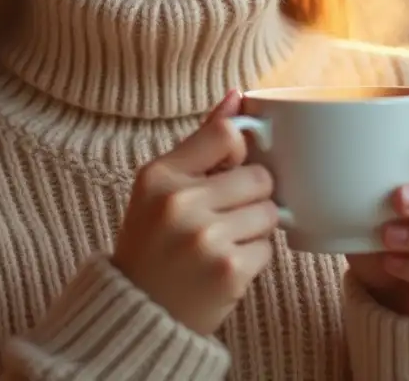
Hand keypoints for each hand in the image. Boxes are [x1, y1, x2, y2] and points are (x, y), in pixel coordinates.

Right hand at [112, 91, 278, 335]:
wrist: (139, 313)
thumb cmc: (153, 242)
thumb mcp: (162, 186)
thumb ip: (202, 141)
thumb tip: (238, 95)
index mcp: (160, 176)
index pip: (226, 134)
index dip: (239, 150)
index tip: (230, 168)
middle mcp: (180, 203)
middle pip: (258, 176)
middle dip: (251, 196)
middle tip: (225, 216)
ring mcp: (206, 238)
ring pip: (269, 212)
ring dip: (256, 228)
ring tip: (225, 241)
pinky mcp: (229, 271)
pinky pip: (268, 249)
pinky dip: (253, 258)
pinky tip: (225, 266)